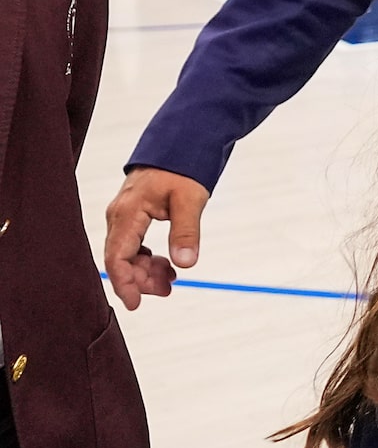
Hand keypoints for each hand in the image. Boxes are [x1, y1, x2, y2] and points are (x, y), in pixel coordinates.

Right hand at [106, 167, 211, 308]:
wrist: (180, 144)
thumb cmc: (183, 168)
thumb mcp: (190, 200)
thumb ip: (187, 231)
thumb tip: (186, 264)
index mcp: (128, 213)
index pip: (117, 257)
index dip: (124, 283)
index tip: (136, 304)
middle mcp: (119, 216)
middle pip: (120, 259)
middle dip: (141, 280)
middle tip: (169, 289)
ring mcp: (124, 216)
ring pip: (127, 254)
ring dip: (146, 271)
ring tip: (172, 280)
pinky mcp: (133, 217)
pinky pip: (133, 245)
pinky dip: (148, 259)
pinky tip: (168, 266)